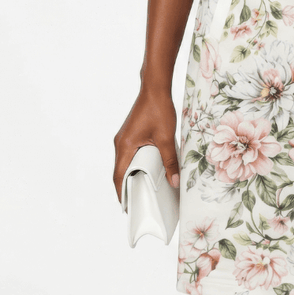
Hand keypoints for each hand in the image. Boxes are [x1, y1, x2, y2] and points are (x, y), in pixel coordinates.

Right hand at [113, 87, 179, 203]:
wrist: (155, 87)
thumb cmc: (158, 109)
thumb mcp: (166, 138)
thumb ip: (170, 161)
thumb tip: (174, 181)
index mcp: (124, 146)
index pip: (118, 176)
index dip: (121, 193)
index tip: (127, 207)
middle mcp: (120, 143)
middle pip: (120, 170)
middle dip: (128, 186)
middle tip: (138, 200)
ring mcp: (124, 137)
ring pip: (125, 162)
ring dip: (133, 174)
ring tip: (144, 187)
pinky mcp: (130, 133)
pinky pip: (130, 153)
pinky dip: (136, 163)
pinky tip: (148, 168)